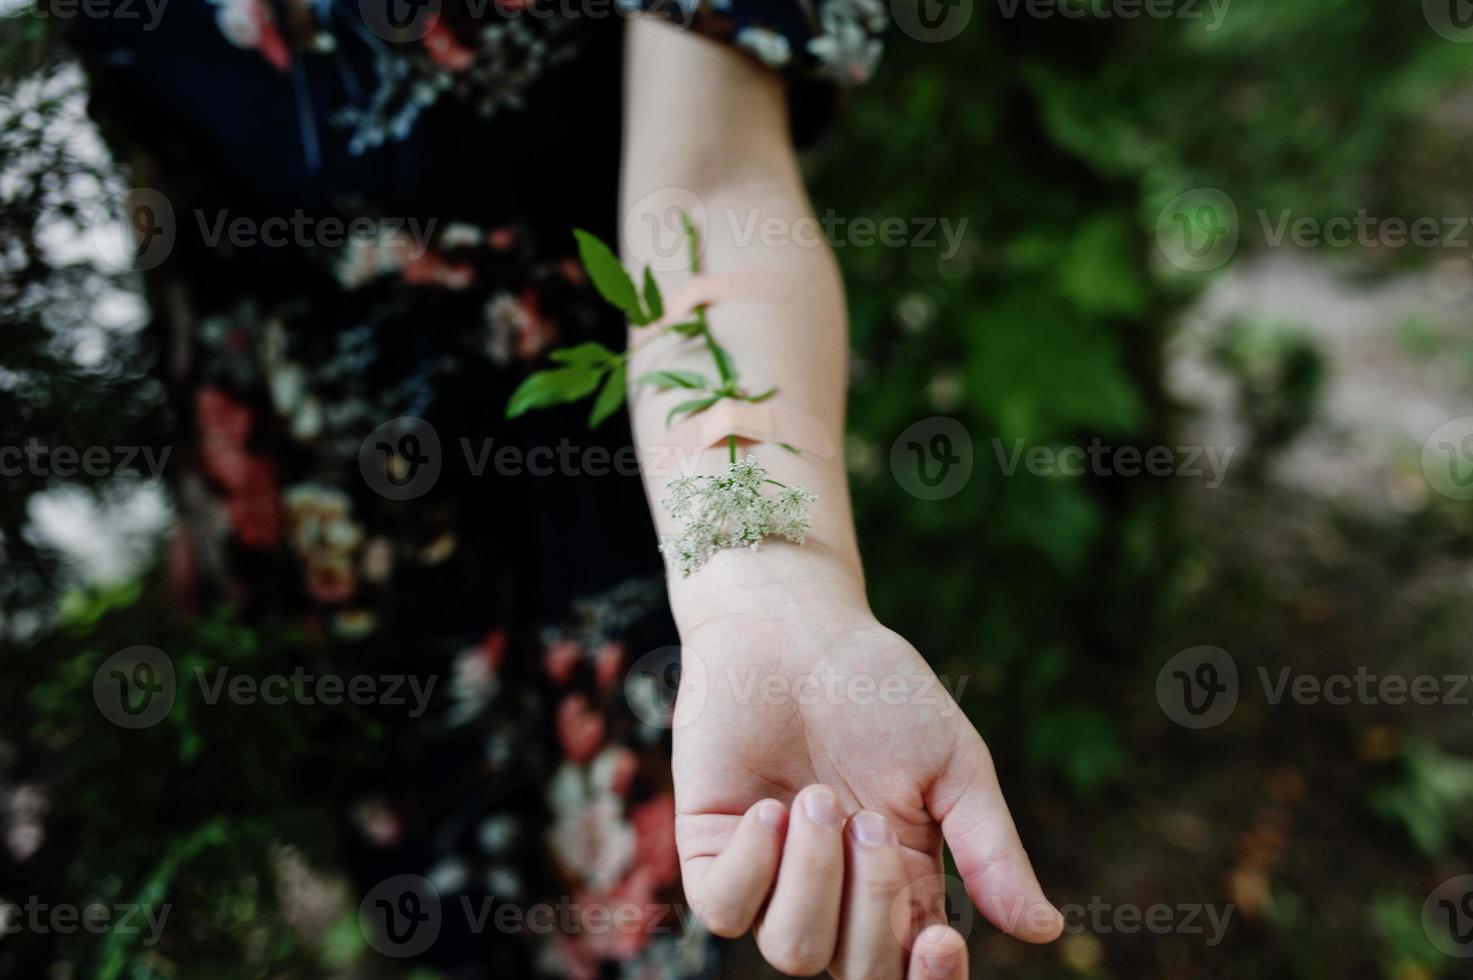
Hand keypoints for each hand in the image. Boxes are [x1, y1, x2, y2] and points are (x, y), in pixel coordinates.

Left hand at [667, 549, 1063, 977]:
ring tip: (817, 797)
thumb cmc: (879, 690)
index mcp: (902, 883)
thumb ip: (992, 849)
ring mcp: (770, 877)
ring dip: (815, 876)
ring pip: (793, 951)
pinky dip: (756, 864)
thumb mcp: (952, 764)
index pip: (914, 971)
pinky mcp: (712, 851)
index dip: (930, 979)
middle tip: (870, 820)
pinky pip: (725, 910)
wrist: (796, 628)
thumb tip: (1047, 930)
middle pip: (858, 973)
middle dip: (873, 903)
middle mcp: (835, 895)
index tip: (944, 940)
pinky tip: (771, 807)